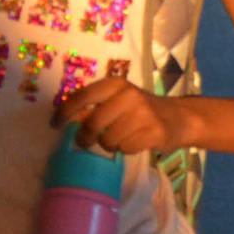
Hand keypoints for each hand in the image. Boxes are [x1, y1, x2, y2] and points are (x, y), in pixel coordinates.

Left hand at [58, 75, 186, 154]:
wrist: (179, 118)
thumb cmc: (141, 109)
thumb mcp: (118, 99)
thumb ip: (94, 105)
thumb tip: (65, 118)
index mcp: (116, 84)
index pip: (82, 96)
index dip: (64, 112)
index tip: (54, 124)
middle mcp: (129, 95)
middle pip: (93, 123)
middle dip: (85, 137)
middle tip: (84, 142)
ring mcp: (143, 114)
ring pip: (108, 140)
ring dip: (108, 145)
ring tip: (118, 139)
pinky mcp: (153, 133)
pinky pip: (125, 149)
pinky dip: (125, 150)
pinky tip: (134, 142)